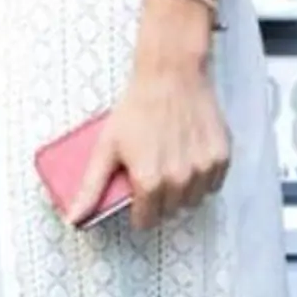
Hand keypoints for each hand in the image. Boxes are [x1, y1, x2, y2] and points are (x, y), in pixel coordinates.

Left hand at [67, 9, 228, 230]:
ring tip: (170, 162)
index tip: (137, 193)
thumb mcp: (106, 147)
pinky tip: (189, 155)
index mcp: (150, 181)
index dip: (138, 210)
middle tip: (152, 171)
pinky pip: (213, 184)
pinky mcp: (221, 158)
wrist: (170, 75)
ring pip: (193, 201)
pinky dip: (202, 177)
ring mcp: (203, 170)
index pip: (146, 220)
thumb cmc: (136, 109)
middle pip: (170, 212)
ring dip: (182, 191)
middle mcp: (179, 180)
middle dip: (159, 199)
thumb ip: (91, 188)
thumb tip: (74, 220)